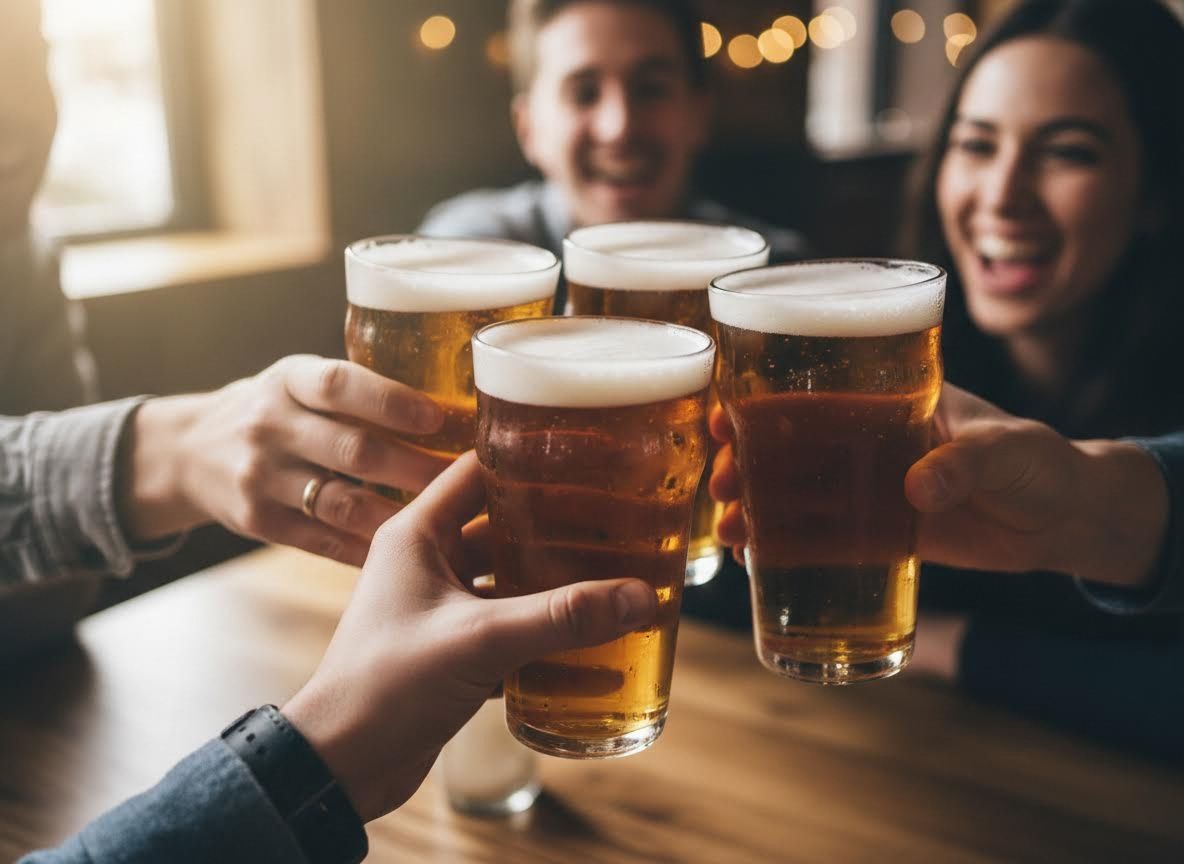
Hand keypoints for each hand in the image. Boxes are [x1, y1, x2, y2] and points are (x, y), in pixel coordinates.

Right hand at [118, 355, 454, 565]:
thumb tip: (453, 405)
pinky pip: (323, 541)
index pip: (340, 385)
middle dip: (416, 469)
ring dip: (399, 516)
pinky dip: (367, 549)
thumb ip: (356, 391)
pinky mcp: (257, 521)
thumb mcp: (300, 381)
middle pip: (353, 451)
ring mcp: (260, 476)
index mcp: (289, 379)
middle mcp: (270, 425)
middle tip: (468, 482)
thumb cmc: (277, 410)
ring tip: (447, 521)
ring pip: (341, 503)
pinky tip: (406, 552)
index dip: (391, 402)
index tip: (438, 418)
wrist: (188, 452)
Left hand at [281, 452, 658, 821]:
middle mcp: (428, 563)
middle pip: (506, 528)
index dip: (530, 460)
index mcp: (418, 534)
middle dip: (560, 529)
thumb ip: (560, 617)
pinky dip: (545, 636)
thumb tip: (639, 596)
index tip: (586, 459)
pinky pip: (510, 630)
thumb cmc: (385, 686)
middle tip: (620, 523)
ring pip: (511, 582)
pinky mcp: (452, 652)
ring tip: (616, 578)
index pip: (479, 471)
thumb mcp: (479, 640)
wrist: (340, 767)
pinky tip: (593, 645)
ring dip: (556, 585)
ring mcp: (440, 609)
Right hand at [707, 384, 1168, 587]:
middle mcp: (870, 442)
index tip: (722, 416)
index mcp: (893, 400)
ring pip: (799, 494)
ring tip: (730, 529)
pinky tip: (757, 558)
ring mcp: (872, 488)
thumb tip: (918, 487)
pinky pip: (826, 538)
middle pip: (791, 446)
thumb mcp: (1009, 449)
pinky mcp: (883, 533)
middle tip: (721, 482)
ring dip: (759, 507)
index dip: (763, 403)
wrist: (1068, 520)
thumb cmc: (1042, 462)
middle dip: (747, 461)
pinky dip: (790, 546)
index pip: (815, 394)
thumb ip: (966, 461)